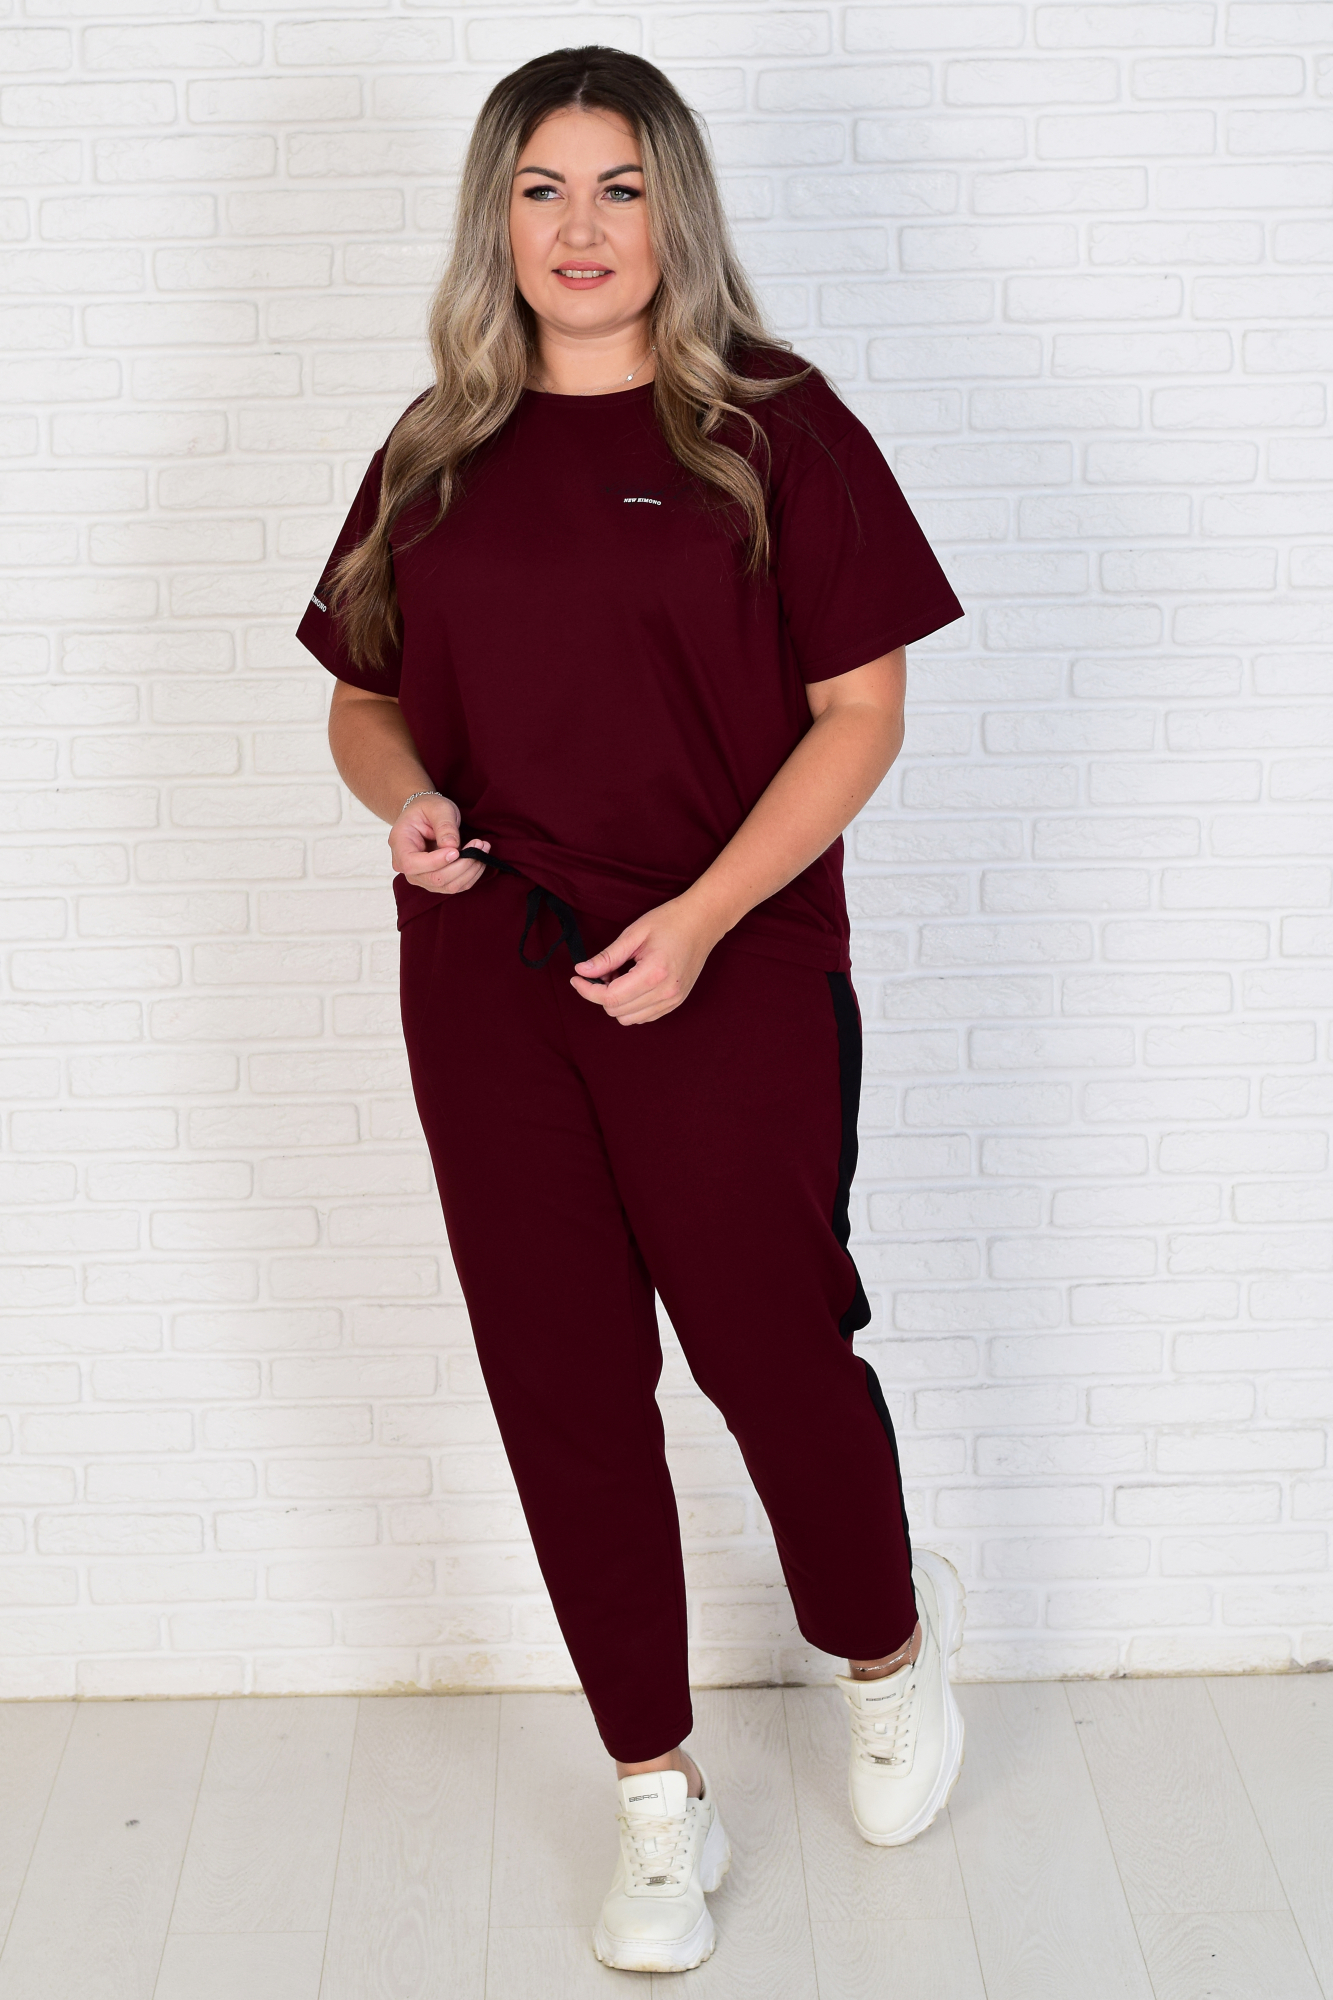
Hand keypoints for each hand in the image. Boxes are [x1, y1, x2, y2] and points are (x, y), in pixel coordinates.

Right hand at [389, 793, 490, 894]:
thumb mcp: (437, 808)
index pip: (412, 864)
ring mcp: (422, 877)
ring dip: (470, 870)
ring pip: (449, 886)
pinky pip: (457, 886)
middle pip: (434, 879)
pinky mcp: (437, 882)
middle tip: (479, 844)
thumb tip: (453, 846)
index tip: (456, 850)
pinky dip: (472, 874)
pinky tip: (480, 857)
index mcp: (400, 845)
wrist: (426, 816)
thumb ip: (444, 826)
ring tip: (482, 847)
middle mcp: (407, 867)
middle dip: (462, 865)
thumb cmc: (428, 809)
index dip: (436, 861)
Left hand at [569, 895, 721, 1025]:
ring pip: (629, 1018)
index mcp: (654, 973)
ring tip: (620, 977)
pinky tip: (633, 984)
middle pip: (616, 1011)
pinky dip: (631, 1005)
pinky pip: (644, 1017)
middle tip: (604, 971)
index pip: (610, 997)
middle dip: (601, 994)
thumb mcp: (634, 934)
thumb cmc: (670, 921)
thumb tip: (582, 971)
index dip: (587, 990)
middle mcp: (666, 992)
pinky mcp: (676, 1003)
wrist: (703, 922)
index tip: (576, 979)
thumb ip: (607, 957)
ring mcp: (673, 1000)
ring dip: (616, 1002)